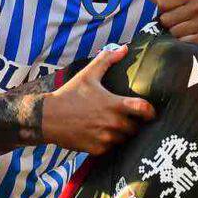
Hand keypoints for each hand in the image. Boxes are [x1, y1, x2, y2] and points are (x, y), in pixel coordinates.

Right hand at [41, 45, 155, 154]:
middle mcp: (112, 123)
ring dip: (122, 134)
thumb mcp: (87, 75)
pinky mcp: (97, 149)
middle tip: (127, 119)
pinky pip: (111, 148)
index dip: (150, 111)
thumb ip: (106, 60)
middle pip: (136, 128)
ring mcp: (105, 138)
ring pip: (124, 139)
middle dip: (134, 123)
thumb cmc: (69, 94)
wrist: (47, 118)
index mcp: (113, 104)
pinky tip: (101, 134)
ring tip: (113, 126)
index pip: (143, 109)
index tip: (150, 112)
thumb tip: (123, 48)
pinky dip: (109, 143)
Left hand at [147, 0, 197, 43]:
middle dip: (170, 25)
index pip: (162, 2)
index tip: (174, 13)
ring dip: (177, 37)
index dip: (164, 10)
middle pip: (166, 19)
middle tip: (181, 26)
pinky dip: (184, 44)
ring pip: (174, 33)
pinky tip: (192, 41)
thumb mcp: (185, 2)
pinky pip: (184, 43)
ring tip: (187, 34)